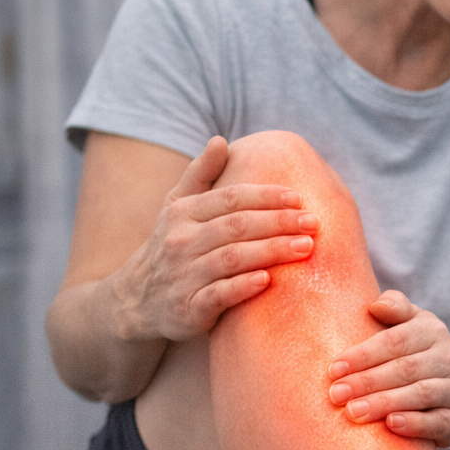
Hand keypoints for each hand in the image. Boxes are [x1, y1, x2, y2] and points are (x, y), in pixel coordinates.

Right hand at [115, 137, 317, 341]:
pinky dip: (243, 287)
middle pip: (237, 226)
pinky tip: (268, 280)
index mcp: (182, 212)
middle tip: (314, 223)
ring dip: (271, 251)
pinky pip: (218, 295)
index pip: (231, 198)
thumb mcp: (176, 207)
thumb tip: (220, 140)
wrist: (135, 301)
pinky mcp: (187, 309)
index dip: (266, 196)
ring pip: (232, 258)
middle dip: (279, 222)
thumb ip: (200, 174)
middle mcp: (180, 241)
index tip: (299, 198)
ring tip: (305, 247)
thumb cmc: (172, 246)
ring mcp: (183, 276)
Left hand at [325, 291, 449, 446]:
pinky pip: (437, 422)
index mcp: (434, 331)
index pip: (396, 340)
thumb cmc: (420, 354)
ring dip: (384, 403)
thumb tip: (375, 305)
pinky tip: (391, 425)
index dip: (363, 354)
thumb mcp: (412, 324)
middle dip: (367, 382)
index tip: (334, 369)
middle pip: (405, 369)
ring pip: (420, 394)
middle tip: (336, 394)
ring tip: (353, 411)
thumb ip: (395, 309)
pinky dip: (415, 424)